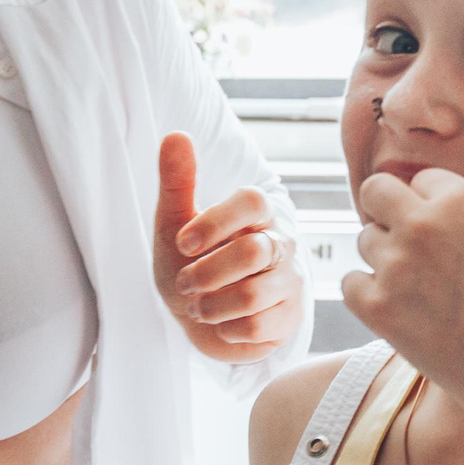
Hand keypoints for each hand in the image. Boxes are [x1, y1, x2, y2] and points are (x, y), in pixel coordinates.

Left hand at [154, 134, 303, 363]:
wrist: (199, 316)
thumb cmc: (190, 261)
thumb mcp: (175, 223)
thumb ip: (178, 181)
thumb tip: (175, 135)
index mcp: (255, 213)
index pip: (252, 202)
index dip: (214, 223)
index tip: (182, 244)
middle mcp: (280, 242)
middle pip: (253, 252)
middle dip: (206, 274)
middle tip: (184, 284)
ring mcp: (288, 280)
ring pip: (254, 295)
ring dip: (211, 306)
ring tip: (198, 306)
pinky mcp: (289, 317)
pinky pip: (258, 327)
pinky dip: (227, 329)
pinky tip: (222, 324)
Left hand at [340, 168, 463, 414]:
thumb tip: (439, 216)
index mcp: (462, 199)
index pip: (423, 180)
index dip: (434, 205)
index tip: (447, 233)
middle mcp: (422, 224)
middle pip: (376, 191)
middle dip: (388, 209)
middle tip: (405, 238)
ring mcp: (395, 265)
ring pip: (365, 240)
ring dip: (384, 256)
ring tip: (417, 286)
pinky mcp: (376, 307)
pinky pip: (350, 283)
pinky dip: (367, 293)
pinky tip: (394, 306)